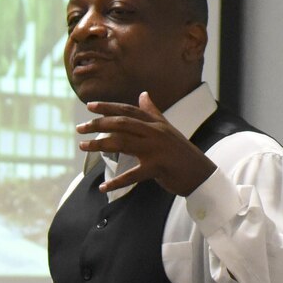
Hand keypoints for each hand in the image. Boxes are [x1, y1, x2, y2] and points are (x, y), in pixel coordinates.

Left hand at [81, 92, 217, 196]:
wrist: (201, 173)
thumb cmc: (181, 152)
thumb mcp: (167, 129)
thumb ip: (153, 112)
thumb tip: (143, 94)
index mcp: (156, 123)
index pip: (128, 111)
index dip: (108, 107)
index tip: (89, 107)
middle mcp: (155, 132)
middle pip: (121, 123)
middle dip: (98, 124)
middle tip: (80, 128)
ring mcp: (156, 149)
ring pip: (122, 143)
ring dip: (100, 145)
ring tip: (83, 147)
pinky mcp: (157, 167)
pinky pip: (133, 175)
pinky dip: (117, 182)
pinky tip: (104, 187)